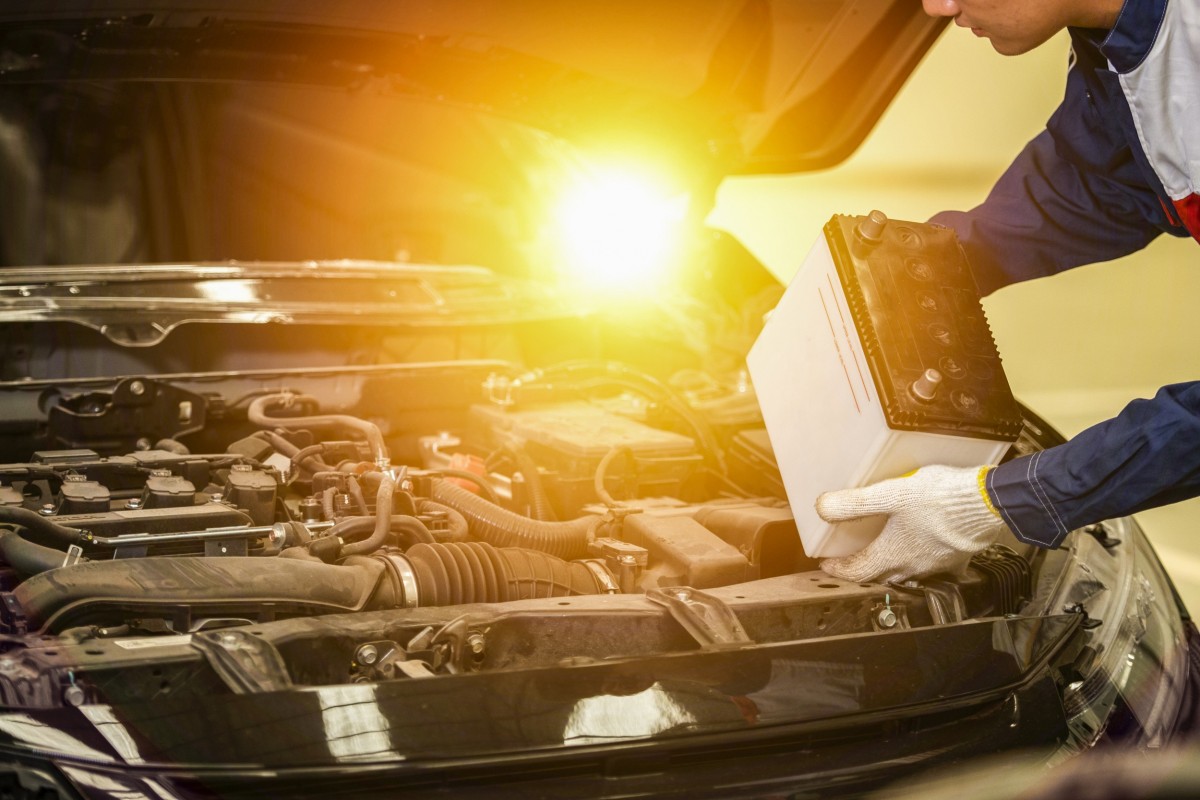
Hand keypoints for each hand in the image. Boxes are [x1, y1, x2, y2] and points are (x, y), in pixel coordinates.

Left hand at [815, 465, 1007, 582]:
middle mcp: (914, 566)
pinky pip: (935, 568)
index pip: (858, 571)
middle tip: (852, 559)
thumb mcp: (890, 494)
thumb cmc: (941, 500)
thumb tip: (823, 508)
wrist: (988, 503)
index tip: (828, 565)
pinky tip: (924, 550)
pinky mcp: (957, 559)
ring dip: (892, 568)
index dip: (839, 569)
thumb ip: (854, 503)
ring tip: (884, 553)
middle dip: (863, 569)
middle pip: (881, 576)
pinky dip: (922, 562)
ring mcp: (938, 565)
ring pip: (907, 574)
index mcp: (893, 554)